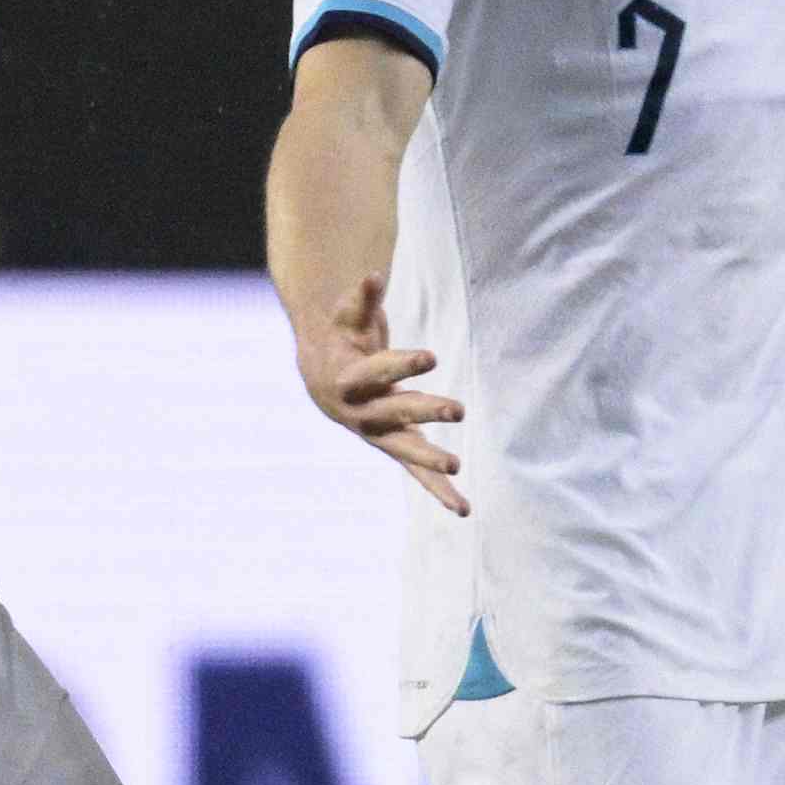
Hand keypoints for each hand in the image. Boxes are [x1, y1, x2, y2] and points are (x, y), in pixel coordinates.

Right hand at [301, 272, 466, 513]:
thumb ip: (361, 299)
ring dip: (431, 460)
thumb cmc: (340, 338)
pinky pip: (416, 472)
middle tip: (458, 409)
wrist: (320, 374)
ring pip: (405, 450)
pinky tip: (464, 510)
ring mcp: (377, 433)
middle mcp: (361, 412)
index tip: (430, 356)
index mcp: (349, 380)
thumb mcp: (346, 318)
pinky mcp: (393, 445)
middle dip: (426, 410)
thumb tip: (372, 273)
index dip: (403, 364)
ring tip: (458, 467)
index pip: (378, 372)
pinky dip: (439, 491)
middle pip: (395, 412)